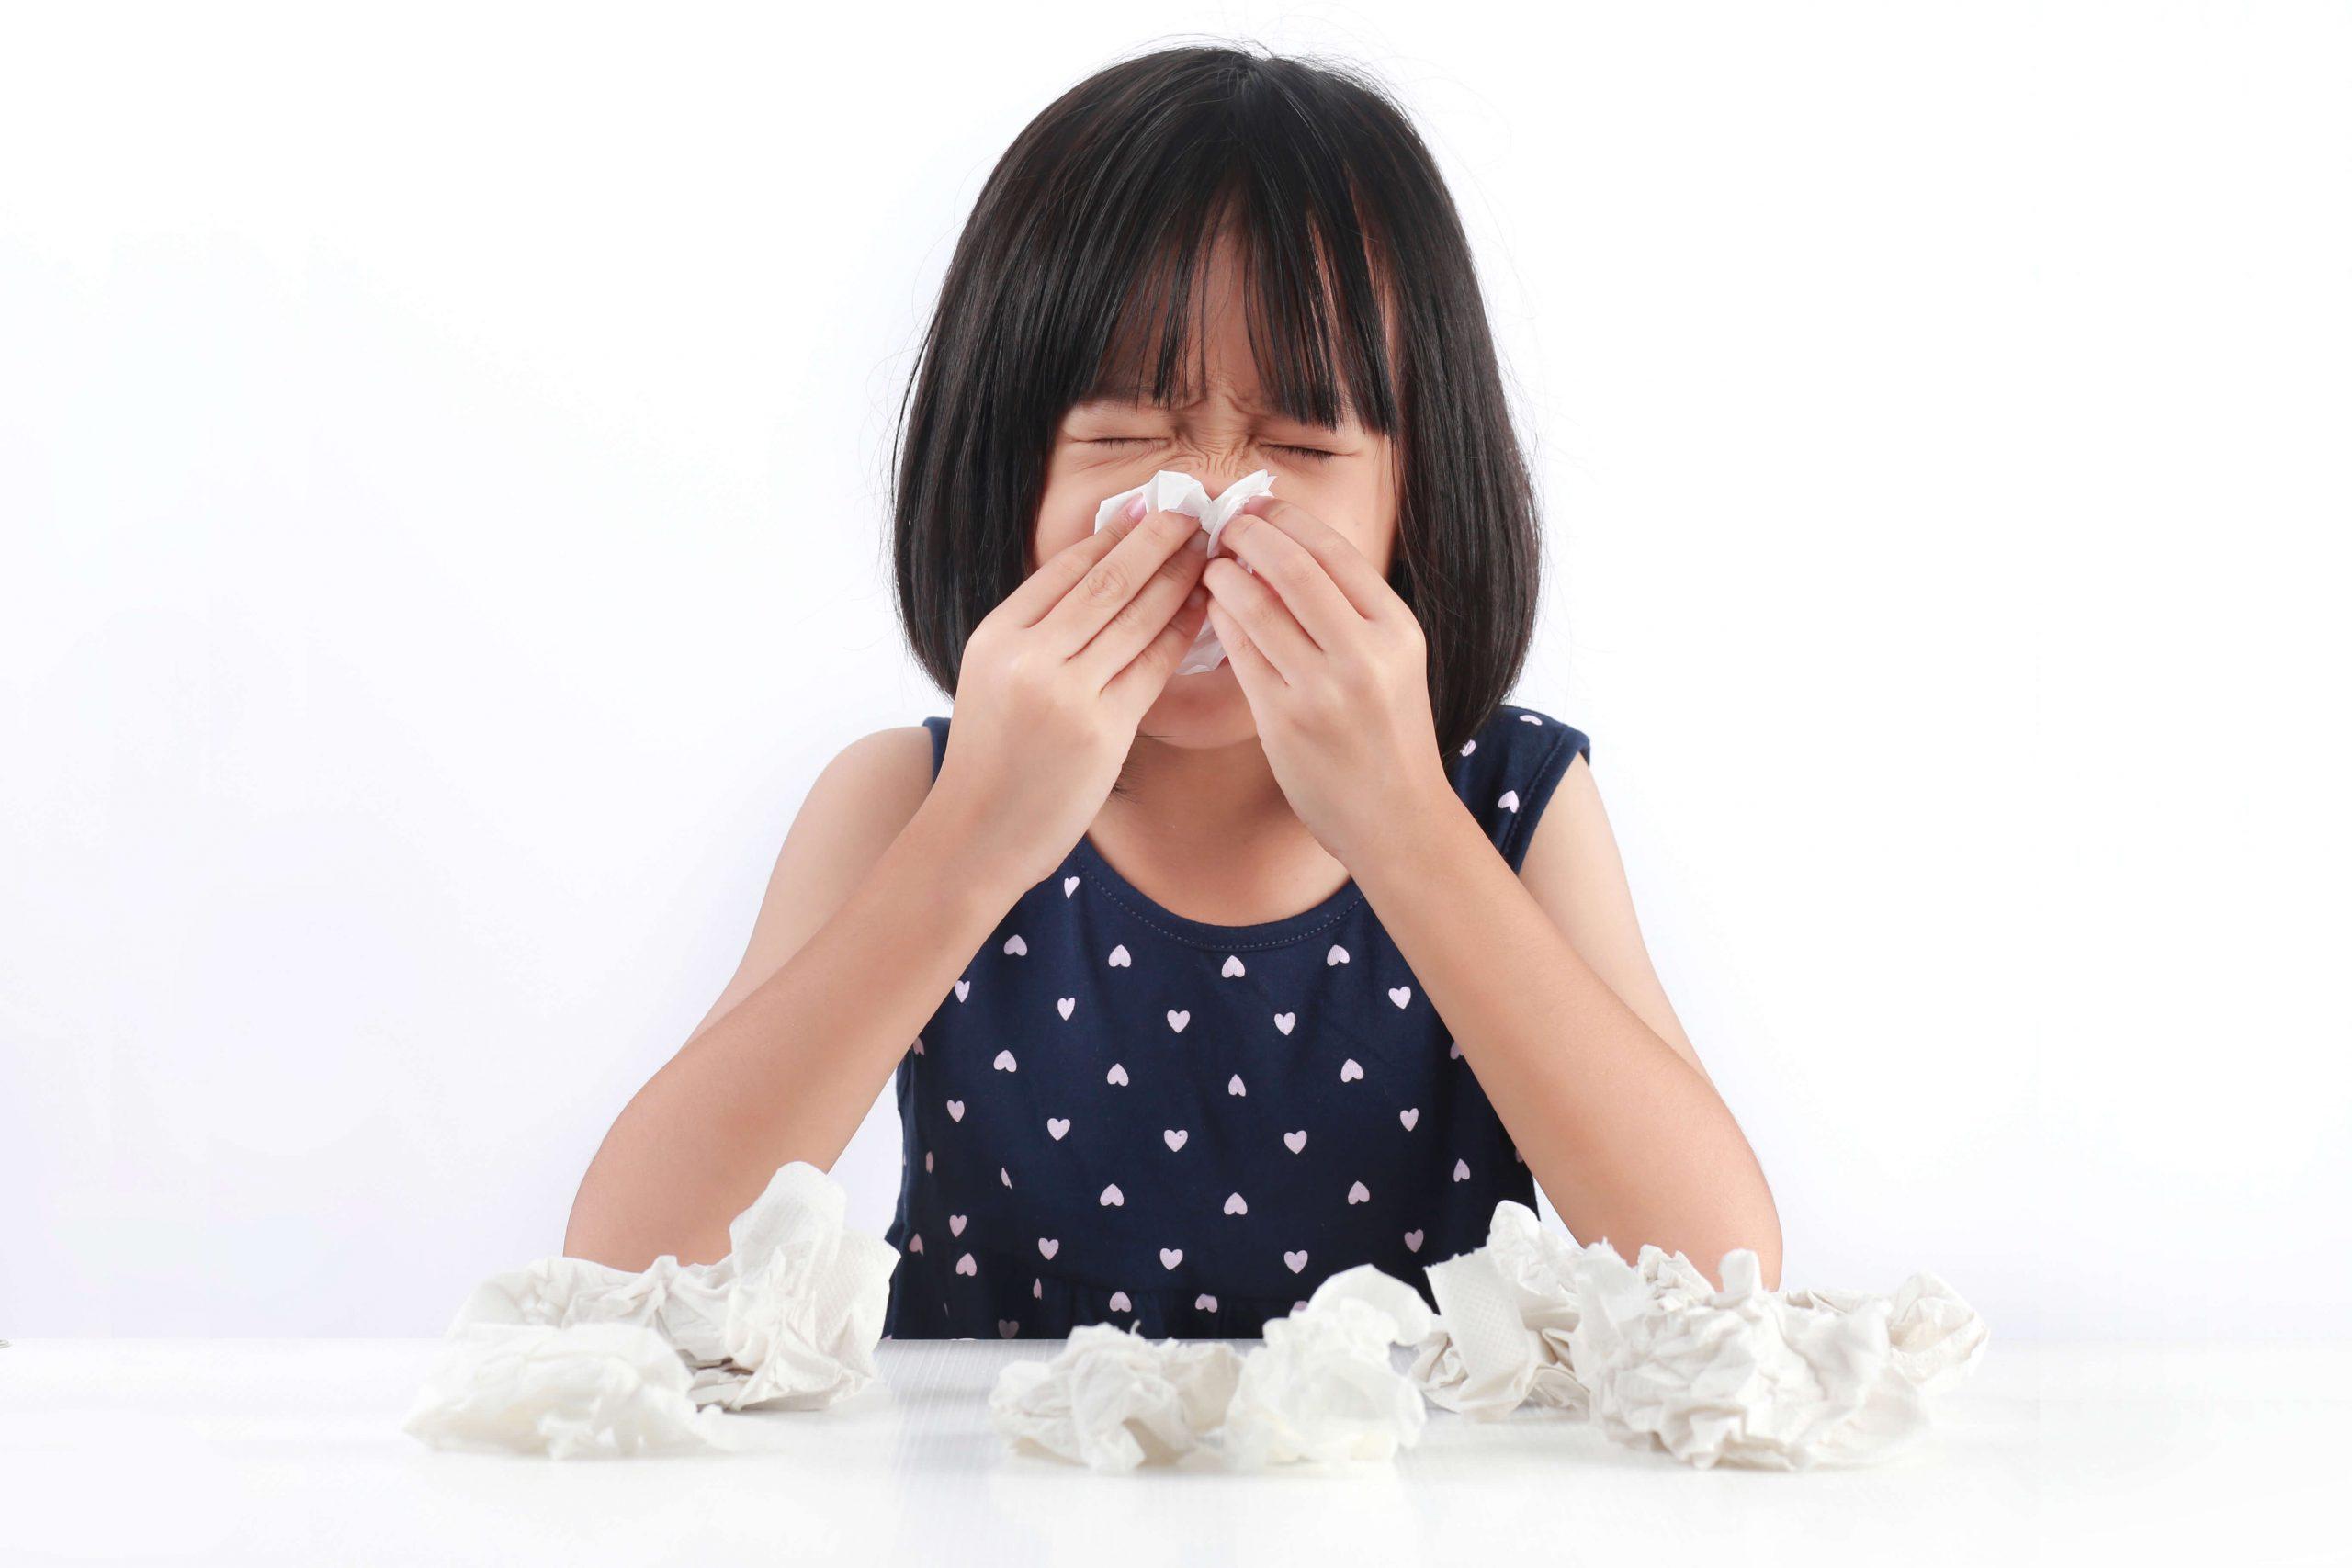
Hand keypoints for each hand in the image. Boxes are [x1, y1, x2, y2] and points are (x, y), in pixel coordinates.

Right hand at [929, 508, 1211, 889]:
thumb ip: (1037, 633)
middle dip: (1156, 540)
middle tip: (1192, 508)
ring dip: (1178, 577)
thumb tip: (1097, 576)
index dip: (1114, 533)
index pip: (1066, 569)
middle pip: (1107, 582)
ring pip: (1135, 617)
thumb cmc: (992, 759)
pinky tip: (1204, 607)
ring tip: (1208, 548)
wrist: (976, 833)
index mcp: (998, 636)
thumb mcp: (994, 678)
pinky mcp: (1100, 731)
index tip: (1149, 506)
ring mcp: (1065, 694)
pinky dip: (1181, 631)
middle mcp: (1029, 657)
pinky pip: (1152, 666)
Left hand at [1201, 496, 1456, 868]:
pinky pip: (1241, 652)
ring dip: (1225, 574)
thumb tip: (1282, 551)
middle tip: (1223, 526)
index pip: (1333, 550)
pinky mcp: (1284, 720)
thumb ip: (1350, 612)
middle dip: (1248, 534)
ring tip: (1212, 565)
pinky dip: (1221, 619)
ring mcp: (1323, 688)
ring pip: (1257, 605)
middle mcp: (1364, 653)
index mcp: (1397, 629)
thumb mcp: (1393, 662)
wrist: (1396, 820)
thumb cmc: (1388, 736)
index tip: (1258, 507)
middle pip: (1292, 566)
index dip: (1286, 519)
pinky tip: (1213, 609)